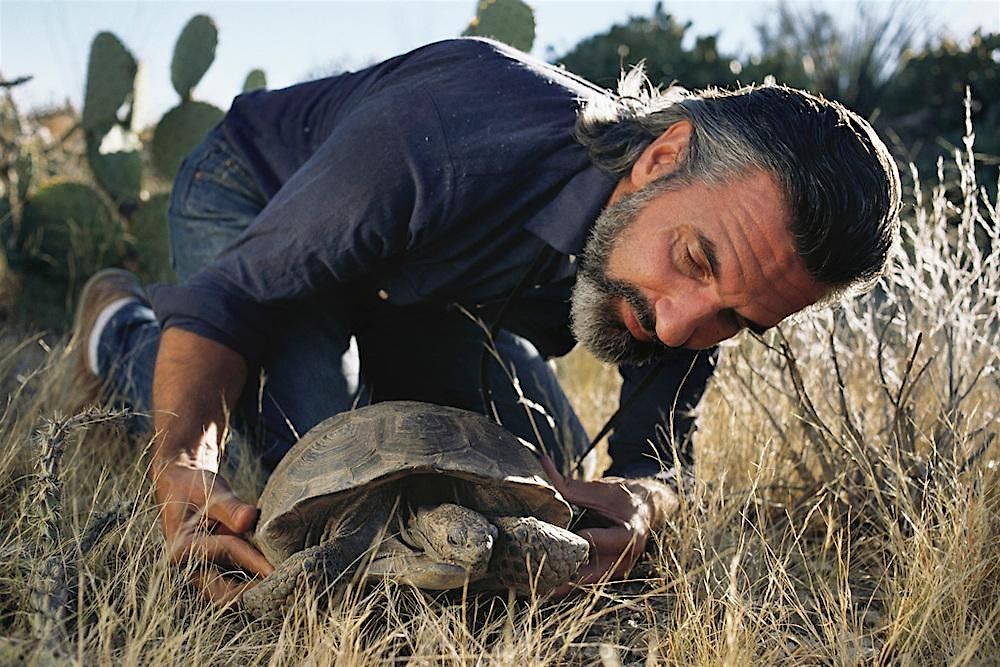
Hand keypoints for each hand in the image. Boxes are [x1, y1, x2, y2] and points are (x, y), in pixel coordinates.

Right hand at [152, 456, 273, 604]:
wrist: (180, 489)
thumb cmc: (194, 486)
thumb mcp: (211, 490)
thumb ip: (230, 506)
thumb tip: (249, 519)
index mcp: (183, 547)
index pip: (227, 552)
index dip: (255, 559)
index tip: (278, 567)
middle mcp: (189, 567)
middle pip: (222, 594)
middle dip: (252, 593)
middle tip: (282, 588)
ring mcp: (200, 573)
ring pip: (227, 596)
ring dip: (252, 593)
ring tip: (281, 589)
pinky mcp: (211, 572)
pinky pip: (231, 588)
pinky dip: (250, 586)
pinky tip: (273, 581)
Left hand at [540, 456, 677, 594]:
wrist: (644, 509)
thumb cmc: (621, 496)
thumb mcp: (598, 489)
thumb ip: (568, 485)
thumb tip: (543, 464)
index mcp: (628, 534)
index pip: (594, 542)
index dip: (569, 542)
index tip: (546, 542)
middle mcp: (625, 558)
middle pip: (589, 574)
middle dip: (561, 577)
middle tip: (533, 577)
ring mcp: (618, 570)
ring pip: (586, 584)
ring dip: (562, 586)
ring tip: (534, 586)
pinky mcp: (609, 575)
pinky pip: (586, 584)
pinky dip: (567, 584)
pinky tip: (545, 585)